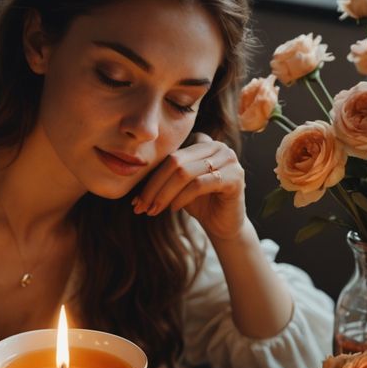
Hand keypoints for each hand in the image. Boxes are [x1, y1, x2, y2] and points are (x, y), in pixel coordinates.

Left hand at [131, 133, 246, 240]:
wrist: (224, 224)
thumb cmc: (200, 203)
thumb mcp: (177, 187)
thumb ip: (162, 178)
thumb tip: (131, 186)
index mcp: (202, 143)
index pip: (170, 155)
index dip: (150, 177)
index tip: (136, 200)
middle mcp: (218, 147)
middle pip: (175, 162)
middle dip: (154, 187)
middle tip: (141, 207)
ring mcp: (229, 160)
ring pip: (185, 173)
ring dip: (164, 195)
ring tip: (154, 210)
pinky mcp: (235, 177)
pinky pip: (199, 185)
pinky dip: (181, 198)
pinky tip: (173, 209)